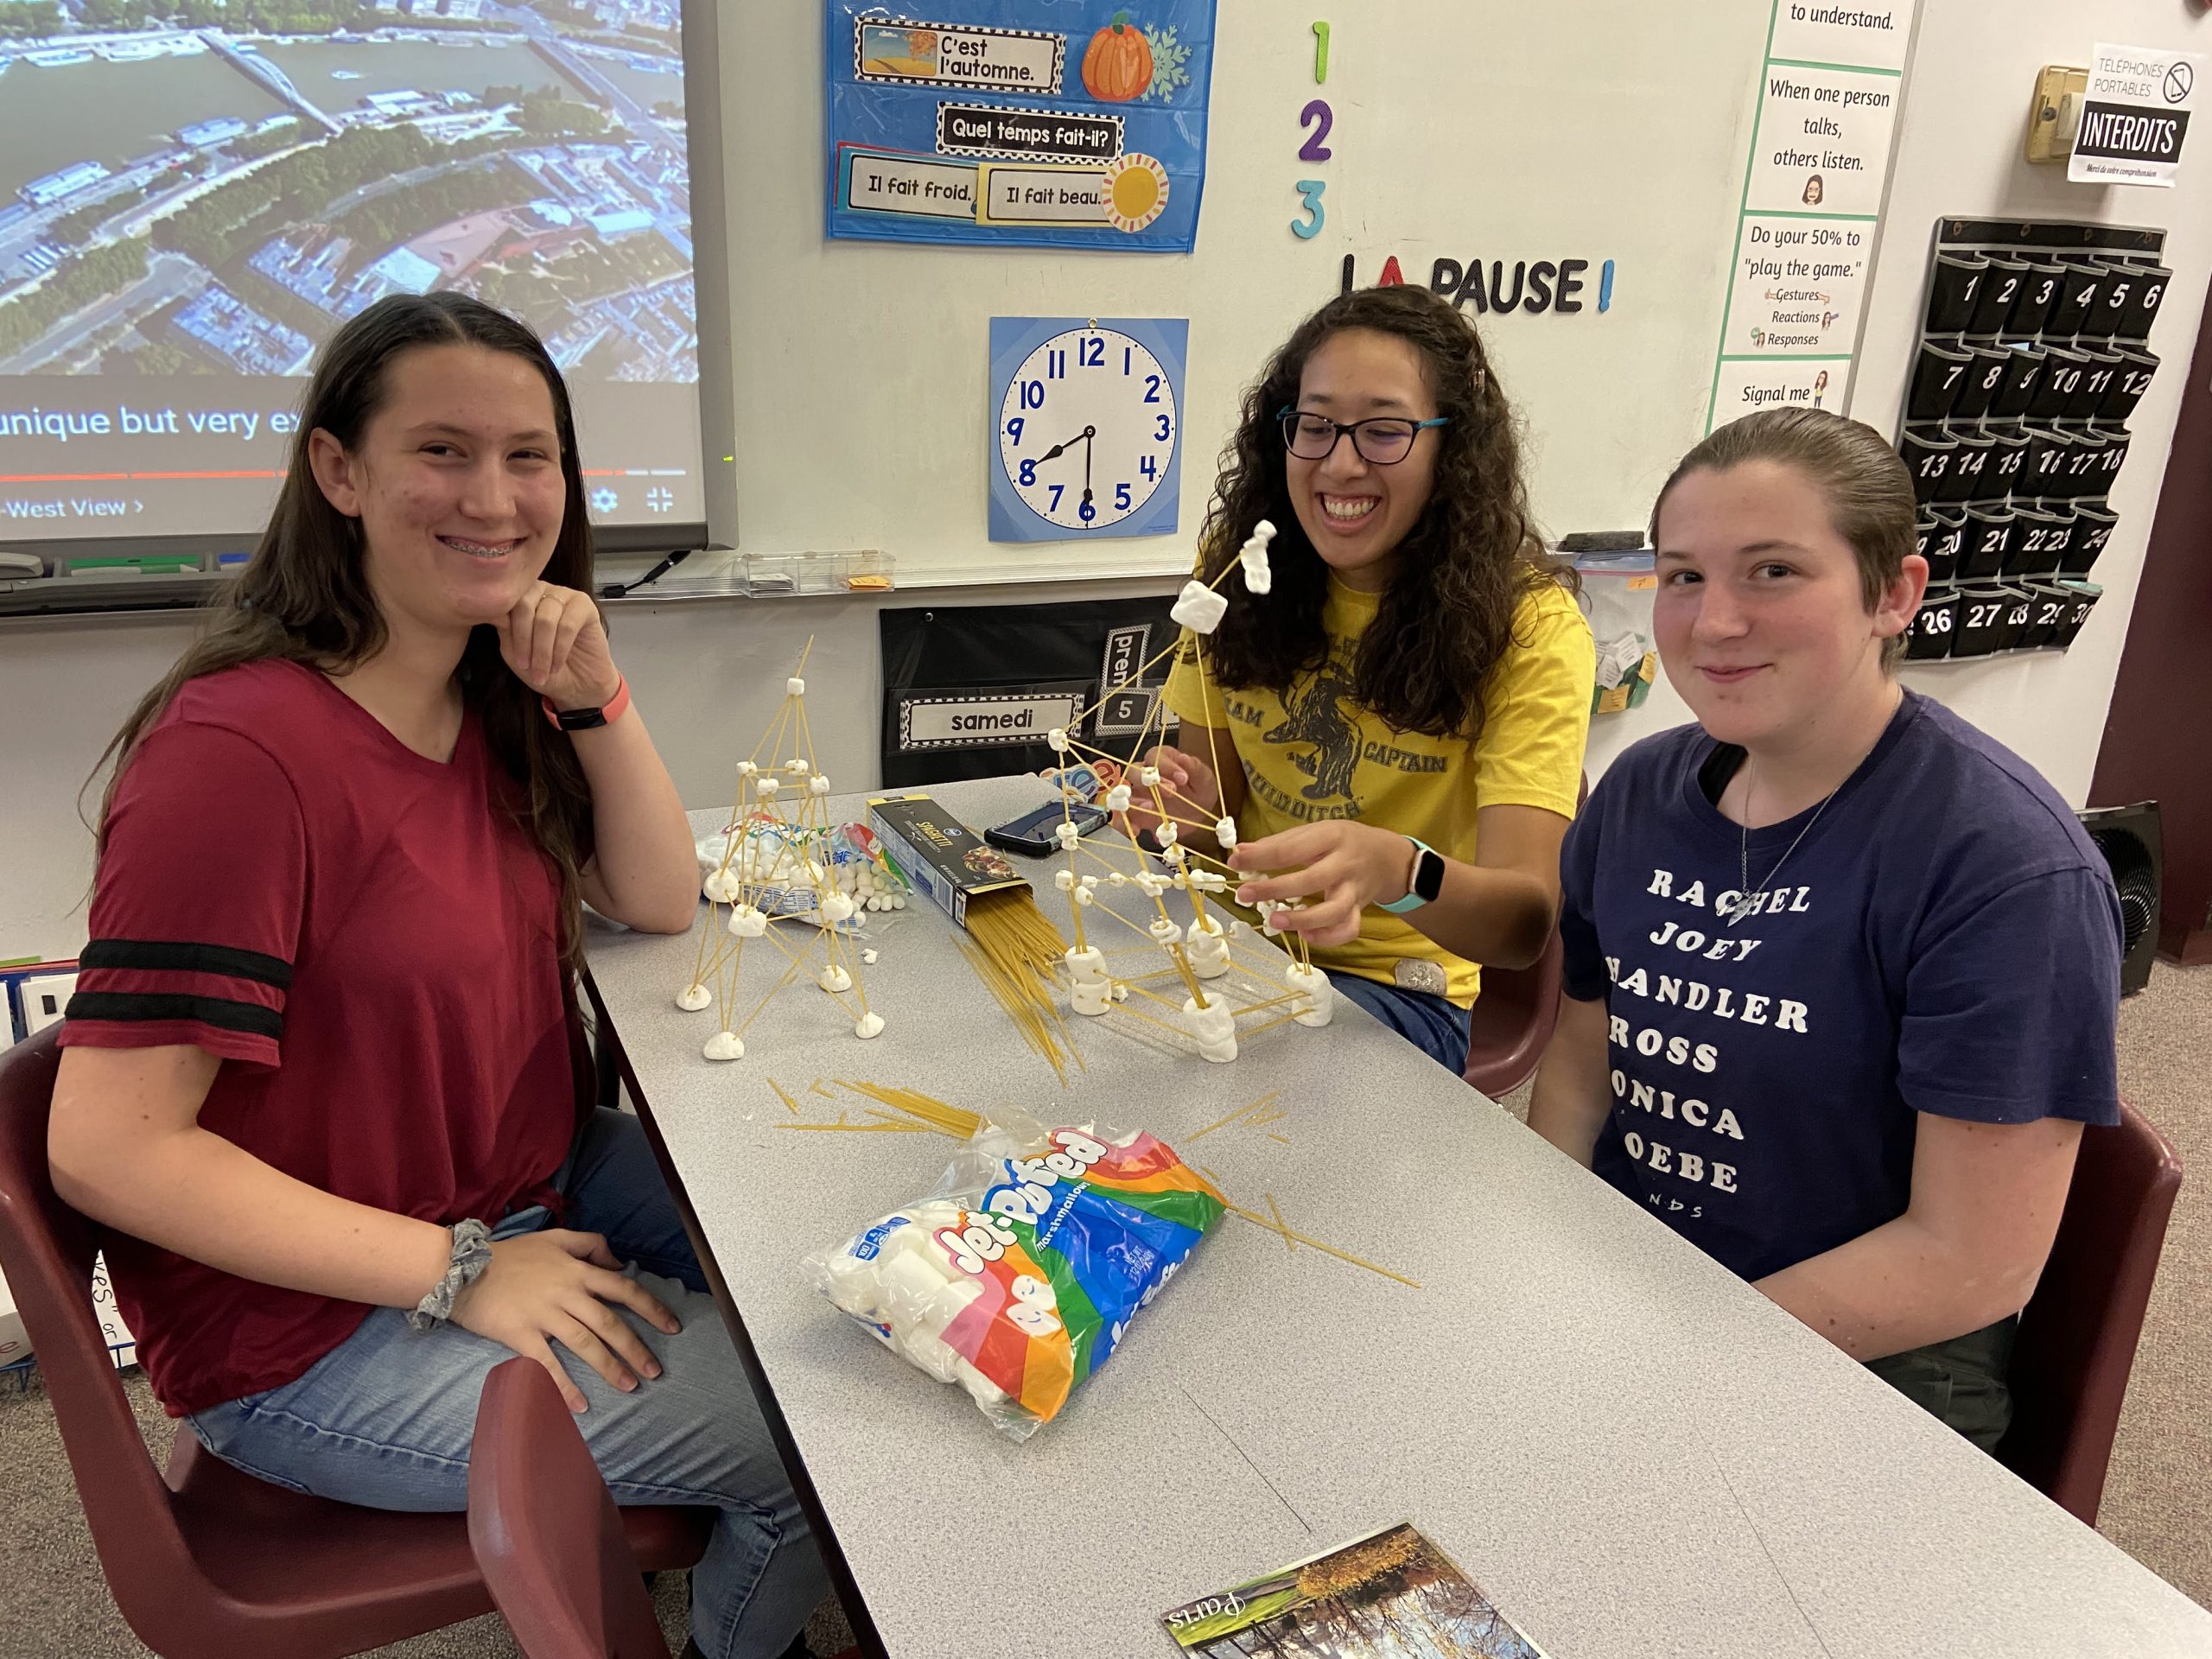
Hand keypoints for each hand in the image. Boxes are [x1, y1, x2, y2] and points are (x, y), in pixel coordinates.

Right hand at [450, 1229, 680, 1412]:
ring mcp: (544, 1316)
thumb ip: (591, 1245)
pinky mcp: (521, 1335)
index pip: (624, 1289)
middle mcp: (566, 1293)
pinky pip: (548, 1364)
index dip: (652, 1308)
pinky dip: (564, 1386)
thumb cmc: (510, 1254)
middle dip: (636, 1348)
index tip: (672, 1326)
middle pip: (610, 1323)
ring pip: (586, 1344)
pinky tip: (580, 1405)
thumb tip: (619, 1263)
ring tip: (630, 1386)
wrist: (461, 1269)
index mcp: (577, 1271)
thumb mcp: (555, 1238)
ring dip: (610, 1367)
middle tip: (655, 1371)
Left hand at [499, 581, 619, 712]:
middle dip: (524, 640)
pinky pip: (568, 625)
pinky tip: (557, 665)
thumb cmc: (542, 669)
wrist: (575, 686)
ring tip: (543, 671)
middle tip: (527, 666)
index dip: (511, 633)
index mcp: (520, 597)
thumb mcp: (513, 653)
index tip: (518, 662)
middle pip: (524, 605)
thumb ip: (505, 631)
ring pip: (546, 618)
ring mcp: (564, 595)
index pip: (507, 603)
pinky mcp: (585, 606)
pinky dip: (560, 650)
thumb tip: (498, 614)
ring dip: (543, 650)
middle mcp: (541, 591)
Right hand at [1121, 744, 1220, 847]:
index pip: (1155, 756)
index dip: (1166, 765)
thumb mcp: (1204, 779)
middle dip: (1148, 781)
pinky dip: (1126, 824)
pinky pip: (1124, 818)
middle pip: (1134, 771)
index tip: (1183, 778)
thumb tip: (1184, 758)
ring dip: (1133, 800)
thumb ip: (1195, 769)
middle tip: (1171, 793)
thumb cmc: (1199, 789)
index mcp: (1162, 759)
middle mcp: (1145, 774)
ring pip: (1123, 793)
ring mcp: (1138, 795)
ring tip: (1149, 808)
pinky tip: (1137, 831)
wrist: (1197, 813)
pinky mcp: (1136, 814)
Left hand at [1228, 820, 1415, 947]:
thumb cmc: (1341, 842)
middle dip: (1275, 889)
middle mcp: (1344, 864)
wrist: (1388, 857)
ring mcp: (1354, 889)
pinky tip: (1305, 936)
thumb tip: (1241, 851)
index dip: (1261, 857)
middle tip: (1244, 895)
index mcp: (1330, 837)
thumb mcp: (1315, 832)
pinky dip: (1328, 937)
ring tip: (1274, 921)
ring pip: (1334, 911)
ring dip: (1303, 920)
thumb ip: (1280, 843)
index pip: (1292, 849)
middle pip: (1312, 879)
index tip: (1235, 861)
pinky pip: (1348, 929)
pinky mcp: (1360, 910)